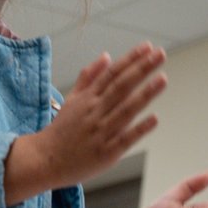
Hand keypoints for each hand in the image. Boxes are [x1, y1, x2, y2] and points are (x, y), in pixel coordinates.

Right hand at [7, 45, 167, 202]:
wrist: (45, 160)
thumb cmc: (61, 130)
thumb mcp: (71, 99)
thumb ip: (89, 77)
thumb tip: (106, 56)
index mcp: (87, 98)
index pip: (112, 73)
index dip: (130, 59)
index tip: (148, 47)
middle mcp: (94, 112)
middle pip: (121, 87)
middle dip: (142, 69)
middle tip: (161, 54)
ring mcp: (100, 132)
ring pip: (125, 110)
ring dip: (145, 94)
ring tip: (163, 79)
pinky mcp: (106, 153)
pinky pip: (124, 139)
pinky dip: (139, 129)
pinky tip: (155, 119)